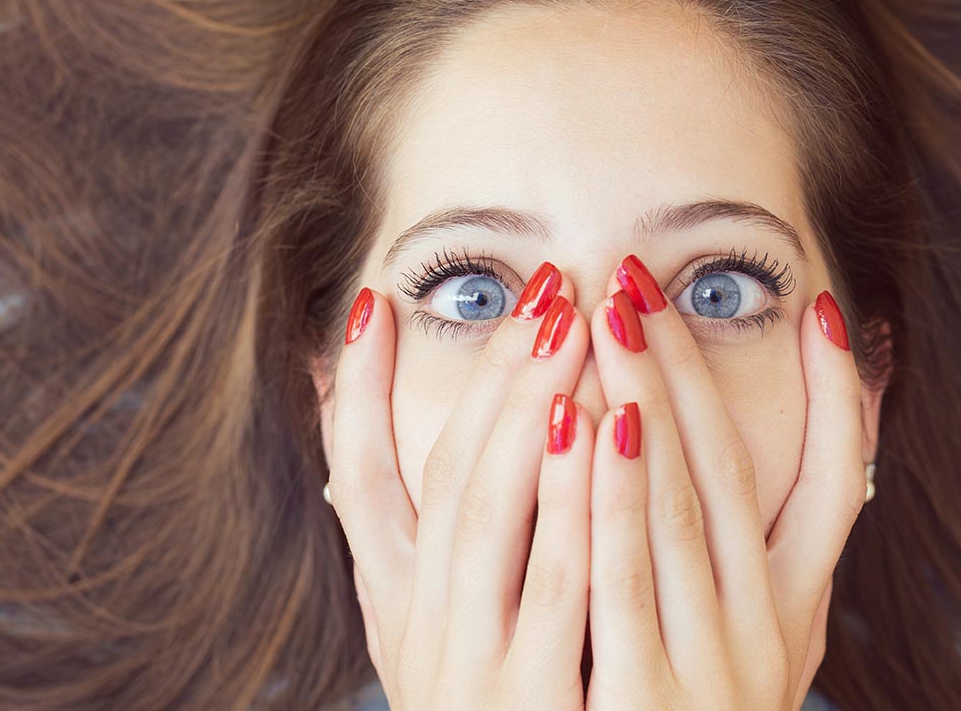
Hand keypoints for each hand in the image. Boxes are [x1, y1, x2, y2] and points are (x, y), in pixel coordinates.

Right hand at [326, 264, 596, 709]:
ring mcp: (472, 667)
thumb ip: (405, 538)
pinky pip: (556, 587)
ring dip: (531, 412)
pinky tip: (601, 425)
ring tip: (571, 326)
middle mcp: (421, 631)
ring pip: (492, 514)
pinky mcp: (530, 703)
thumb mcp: (427, 636)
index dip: (364, 390)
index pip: (369, 477)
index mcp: (399, 606)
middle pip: (452, 477)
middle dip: (498, 378)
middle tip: (546, 291)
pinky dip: (572, 502)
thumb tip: (359, 438)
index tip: (382, 303)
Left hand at [583, 256, 866, 709]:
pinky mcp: (648, 704)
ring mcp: (713, 670)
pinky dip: (610, 499)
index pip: (823, 483)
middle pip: (729, 476)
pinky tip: (584, 423)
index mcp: (795, 612)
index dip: (829, 393)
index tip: (813, 308)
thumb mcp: (766, 643)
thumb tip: (823, 422)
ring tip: (613, 318)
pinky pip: (624, 585)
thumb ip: (782, 546)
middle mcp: (767, 635)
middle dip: (683, 372)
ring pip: (683, 514)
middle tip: (641, 281)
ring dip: (649, 408)